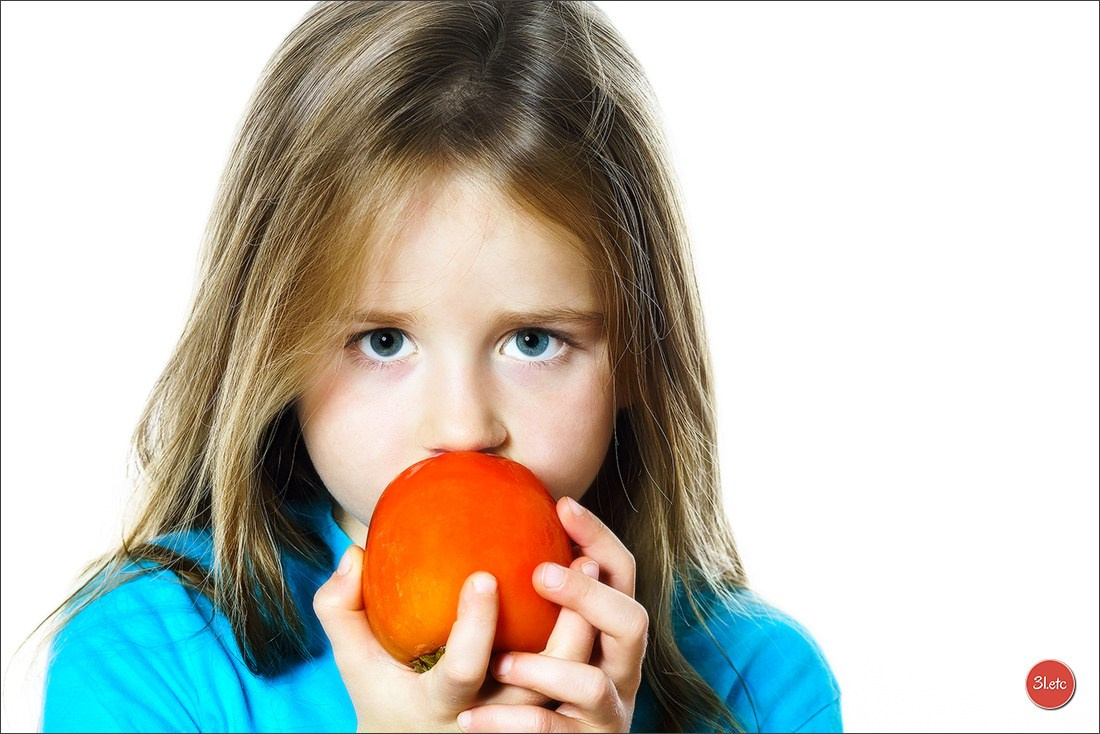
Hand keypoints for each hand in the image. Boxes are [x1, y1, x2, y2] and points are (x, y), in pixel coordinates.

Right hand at [313, 544, 600, 730]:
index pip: (464, 672)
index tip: (483, 576)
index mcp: (440, 705)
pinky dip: (592, 639)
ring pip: (572, 685)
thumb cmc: (384, 692)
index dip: (475, 628)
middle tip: (577, 564)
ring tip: (596, 568)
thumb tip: (354, 552)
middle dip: (565, 628)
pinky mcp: (545, 714)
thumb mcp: (354, 658)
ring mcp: (522, 722)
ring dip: (588, 627)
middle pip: (540, 684)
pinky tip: (596, 591)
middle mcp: (488, 721)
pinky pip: (580, 680)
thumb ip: (340, 606)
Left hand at [458, 497, 647, 732]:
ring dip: (545, 667)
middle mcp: (618, 669)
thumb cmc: (508, 684)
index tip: (562, 505)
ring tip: (498, 663)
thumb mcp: (523, 632)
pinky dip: (512, 724)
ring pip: (591, 683)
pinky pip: (551, 731)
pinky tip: (471, 718)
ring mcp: (605, 713)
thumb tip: (441, 526)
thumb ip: (509, 588)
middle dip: (590, 593)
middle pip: (632, 621)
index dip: (601, 537)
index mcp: (607, 631)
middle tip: (541, 574)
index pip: (622, 573)